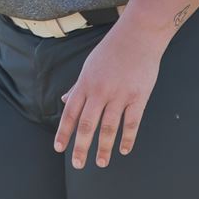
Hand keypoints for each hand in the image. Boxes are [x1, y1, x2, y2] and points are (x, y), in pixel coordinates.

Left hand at [53, 21, 165, 169]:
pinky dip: (127, 139)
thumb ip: (78, 85)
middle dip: (81, 147)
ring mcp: (120, 94)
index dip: (64, 132)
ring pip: (109, 128)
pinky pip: (132, 123)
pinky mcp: (138, 96)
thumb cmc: (113, 48)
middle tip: (78, 164)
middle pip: (87, 125)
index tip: (59, 148)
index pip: (70, 113)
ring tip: (101, 162)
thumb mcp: (90, 65)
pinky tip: (123, 150)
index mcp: (86, 83)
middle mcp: (100, 91)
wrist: (139, 33)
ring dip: (104, 148)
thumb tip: (64, 99)